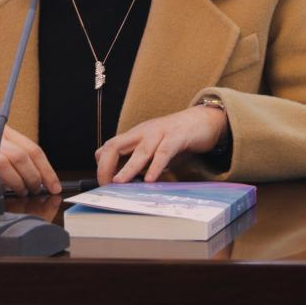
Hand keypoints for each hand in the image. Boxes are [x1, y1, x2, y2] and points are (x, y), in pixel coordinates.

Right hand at [0, 119, 61, 195]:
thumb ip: (9, 151)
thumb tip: (35, 174)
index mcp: (1, 130)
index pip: (32, 149)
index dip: (46, 170)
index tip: (53, 185)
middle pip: (21, 158)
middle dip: (33, 178)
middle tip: (35, 191)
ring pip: (4, 166)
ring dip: (17, 184)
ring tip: (20, 192)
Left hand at [95, 105, 228, 184]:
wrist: (203, 119)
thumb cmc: (177, 138)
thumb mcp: (154, 149)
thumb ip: (142, 162)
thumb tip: (129, 183)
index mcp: (135, 135)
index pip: (109, 147)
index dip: (102, 165)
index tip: (103, 183)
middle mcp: (143, 132)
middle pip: (116, 146)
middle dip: (106, 165)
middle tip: (105, 185)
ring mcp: (160, 133)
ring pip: (140, 151)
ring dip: (127, 168)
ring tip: (118, 182)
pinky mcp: (177, 137)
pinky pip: (164, 152)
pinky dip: (156, 166)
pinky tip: (150, 179)